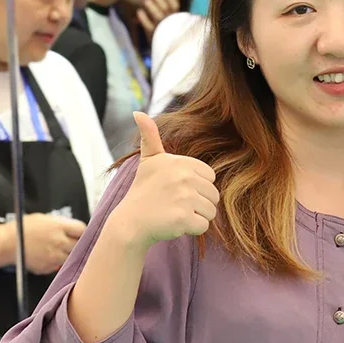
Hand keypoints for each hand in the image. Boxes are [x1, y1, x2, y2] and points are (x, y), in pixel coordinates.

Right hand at [19, 213, 87, 273]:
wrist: (5, 244)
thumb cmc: (22, 228)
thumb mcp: (43, 218)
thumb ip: (60, 224)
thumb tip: (73, 229)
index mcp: (59, 226)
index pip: (82, 230)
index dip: (81, 232)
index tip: (80, 234)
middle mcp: (59, 241)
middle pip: (79, 245)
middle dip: (76, 244)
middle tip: (71, 243)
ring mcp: (54, 256)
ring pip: (70, 258)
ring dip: (67, 255)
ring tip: (58, 250)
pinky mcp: (48, 267)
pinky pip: (58, 266)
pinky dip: (56, 263)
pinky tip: (47, 257)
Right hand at [108, 112, 218, 249]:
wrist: (130, 223)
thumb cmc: (143, 191)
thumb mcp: (148, 161)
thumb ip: (149, 136)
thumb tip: (138, 113)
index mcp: (179, 162)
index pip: (210, 177)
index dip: (198, 186)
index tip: (177, 189)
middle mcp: (183, 177)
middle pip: (214, 195)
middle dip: (199, 203)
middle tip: (175, 204)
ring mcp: (183, 198)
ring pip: (211, 211)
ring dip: (196, 216)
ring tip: (175, 213)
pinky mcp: (183, 219)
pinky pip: (203, 226)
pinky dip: (191, 229)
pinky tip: (174, 224)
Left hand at [136, 0, 180, 35]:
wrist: (163, 47)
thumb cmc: (165, 29)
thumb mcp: (169, 18)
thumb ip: (166, 6)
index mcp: (174, 16)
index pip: (174, 4)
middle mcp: (169, 21)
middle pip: (166, 8)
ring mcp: (161, 28)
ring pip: (158, 16)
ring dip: (152, 7)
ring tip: (146, 0)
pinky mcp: (153, 34)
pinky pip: (148, 26)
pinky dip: (144, 19)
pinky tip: (139, 12)